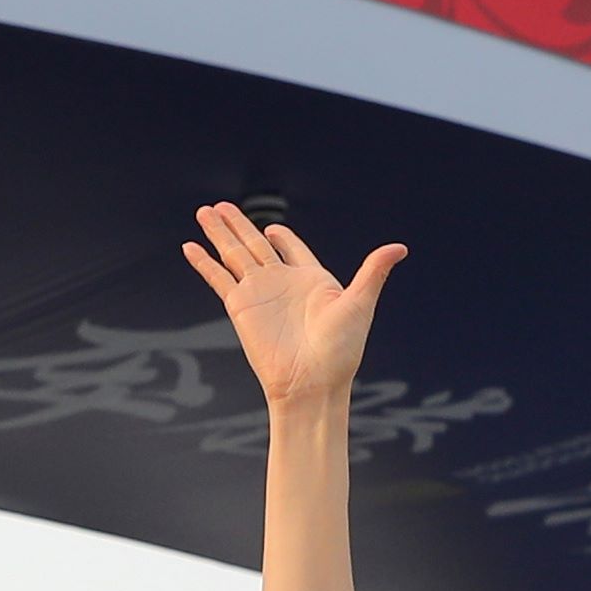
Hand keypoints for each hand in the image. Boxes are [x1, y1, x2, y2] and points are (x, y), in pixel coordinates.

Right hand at [182, 203, 403, 420]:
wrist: (311, 384)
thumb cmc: (340, 351)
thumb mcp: (360, 303)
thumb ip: (373, 271)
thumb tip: (400, 248)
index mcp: (312, 280)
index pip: (293, 249)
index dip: (283, 238)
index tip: (271, 227)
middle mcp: (283, 284)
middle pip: (255, 244)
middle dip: (238, 224)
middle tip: (220, 205)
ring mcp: (259, 294)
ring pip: (234, 254)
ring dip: (218, 233)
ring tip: (204, 212)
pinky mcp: (241, 307)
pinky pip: (219, 278)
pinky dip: (205, 263)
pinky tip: (190, 247)